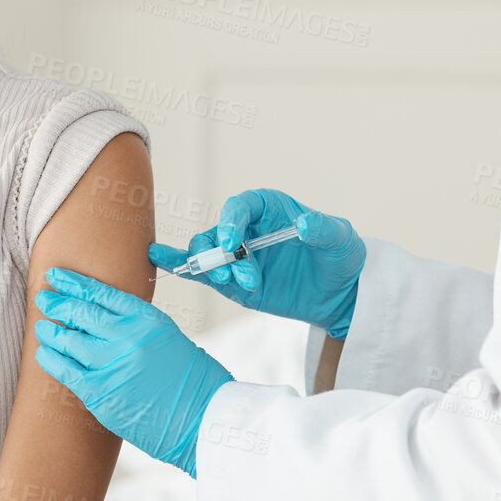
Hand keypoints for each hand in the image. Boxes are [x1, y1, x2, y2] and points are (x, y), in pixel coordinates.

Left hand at [33, 267, 232, 476]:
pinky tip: (44, 352)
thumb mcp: (170, 339)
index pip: (102, 293)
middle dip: (58, 302)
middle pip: (81, 312)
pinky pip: (65, 370)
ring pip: (68, 339)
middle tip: (44, 296)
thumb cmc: (194, 382)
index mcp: (147, 319)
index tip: (58, 276)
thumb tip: (106, 322)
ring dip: (50, 330)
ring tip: (42, 325)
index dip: (75, 283)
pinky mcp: (100, 393)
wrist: (204, 419)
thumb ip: (139, 328)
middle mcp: (126, 337)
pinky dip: (51, 359)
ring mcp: (111, 364)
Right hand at [146, 188, 365, 337]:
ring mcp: (237, 255)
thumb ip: (323, 229)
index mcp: (268, 208)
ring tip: (238, 284)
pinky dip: (182, 266)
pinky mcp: (232, 281)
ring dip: (214, 269)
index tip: (233, 242)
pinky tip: (159, 259)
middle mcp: (246, 228)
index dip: (232, 221)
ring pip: (207, 253)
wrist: (340, 293)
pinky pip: (203, 272)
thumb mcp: (339, 238)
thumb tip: (305, 222)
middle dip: (221, 254)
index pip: (240, 207)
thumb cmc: (340, 255)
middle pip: (216, 232)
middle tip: (240, 276)